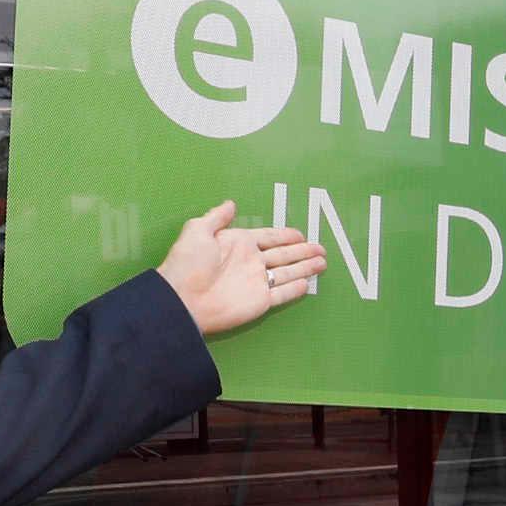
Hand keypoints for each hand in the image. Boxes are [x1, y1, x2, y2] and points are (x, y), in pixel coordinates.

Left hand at [160, 202, 325, 338]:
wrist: (182, 298)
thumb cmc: (187, 263)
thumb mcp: (198, 231)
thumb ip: (216, 217)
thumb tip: (231, 203)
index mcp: (239, 244)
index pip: (269, 237)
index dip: (285, 235)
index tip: (300, 234)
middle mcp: (251, 262)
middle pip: (283, 255)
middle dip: (302, 251)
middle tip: (321, 248)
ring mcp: (256, 283)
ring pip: (288, 273)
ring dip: (305, 267)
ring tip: (323, 262)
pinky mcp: (260, 302)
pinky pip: (282, 294)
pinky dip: (295, 289)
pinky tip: (307, 283)